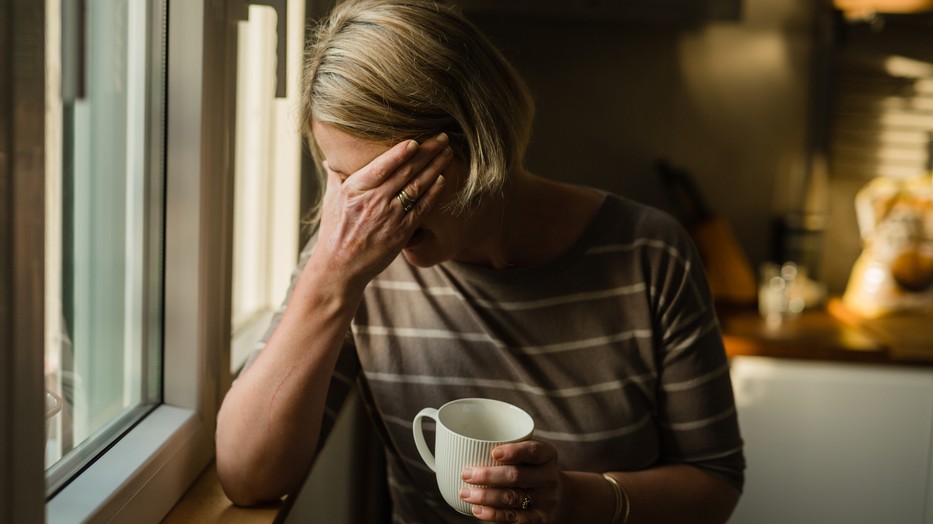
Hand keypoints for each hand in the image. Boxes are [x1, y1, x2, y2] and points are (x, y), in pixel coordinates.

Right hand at [315, 134, 449, 285]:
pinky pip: (421, 208)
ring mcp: (389, 216)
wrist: (340, 267)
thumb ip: (335, 177)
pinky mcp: (401, 232)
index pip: (382, 166)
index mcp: (355, 189)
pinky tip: (442, 180)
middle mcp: (373, 201)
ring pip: (417, 186)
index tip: (416, 141)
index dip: (400, 153)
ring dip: (435, 167)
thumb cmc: (333, 232)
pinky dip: (433, 193)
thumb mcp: (330, 201)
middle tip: (442, 137)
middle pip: (406, 172)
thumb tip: (330, 158)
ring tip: (447, 153)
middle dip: (427, 152)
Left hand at [460, 440, 564, 522]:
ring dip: (485, 496)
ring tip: (465, 493)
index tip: (493, 453)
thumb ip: (509, 450)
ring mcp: (545, 501)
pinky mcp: (538, 520)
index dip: (514, 452)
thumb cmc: (532, 470)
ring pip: (511, 498)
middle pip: (517, 476)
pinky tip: (477, 510)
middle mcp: (549, 478)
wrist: (559, 499)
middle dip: (488, 476)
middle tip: (466, 474)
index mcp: (547, 456)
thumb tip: (462, 446)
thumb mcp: (530, 456)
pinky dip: (492, 514)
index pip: (533, 451)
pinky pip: (513, 518)